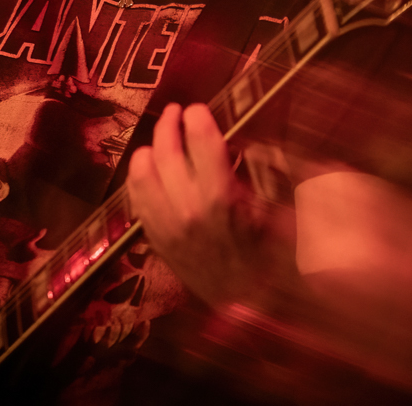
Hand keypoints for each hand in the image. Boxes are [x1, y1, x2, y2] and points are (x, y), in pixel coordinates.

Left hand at [126, 103, 260, 305]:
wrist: (248, 301)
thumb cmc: (270, 253)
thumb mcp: (276, 206)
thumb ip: (264, 169)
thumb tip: (246, 142)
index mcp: (221, 196)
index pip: (201, 140)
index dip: (198, 117)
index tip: (199, 109)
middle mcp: (187, 207)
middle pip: (166, 149)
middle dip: (170, 124)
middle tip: (177, 113)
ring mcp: (166, 224)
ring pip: (141, 171)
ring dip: (150, 148)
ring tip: (161, 140)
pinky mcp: (155, 238)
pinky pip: (135, 198)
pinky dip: (140, 177)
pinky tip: (150, 169)